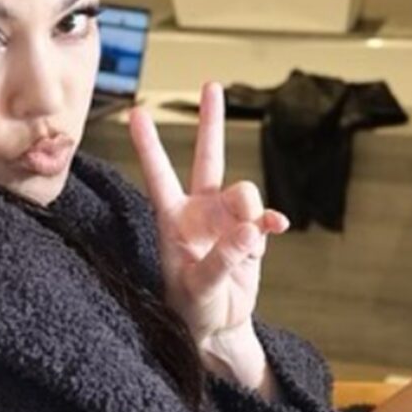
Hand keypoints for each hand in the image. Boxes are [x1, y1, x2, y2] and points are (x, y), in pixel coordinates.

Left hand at [129, 82, 288, 384]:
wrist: (218, 325)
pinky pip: (266, 216)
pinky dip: (271, 222)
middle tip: (211, 85)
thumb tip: (251, 229)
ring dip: (250, 210)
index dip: (148, 144)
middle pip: (206, 157)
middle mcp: (199, 211)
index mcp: (172, 219)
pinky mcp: (251, 232)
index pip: (158, 175)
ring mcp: (227, 219)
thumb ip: (223, 259)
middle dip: (210, 121)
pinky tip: (275, 230)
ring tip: (246, 244)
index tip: (136, 112)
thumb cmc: (193, 307)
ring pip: (244, 192)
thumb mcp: (199, 288)